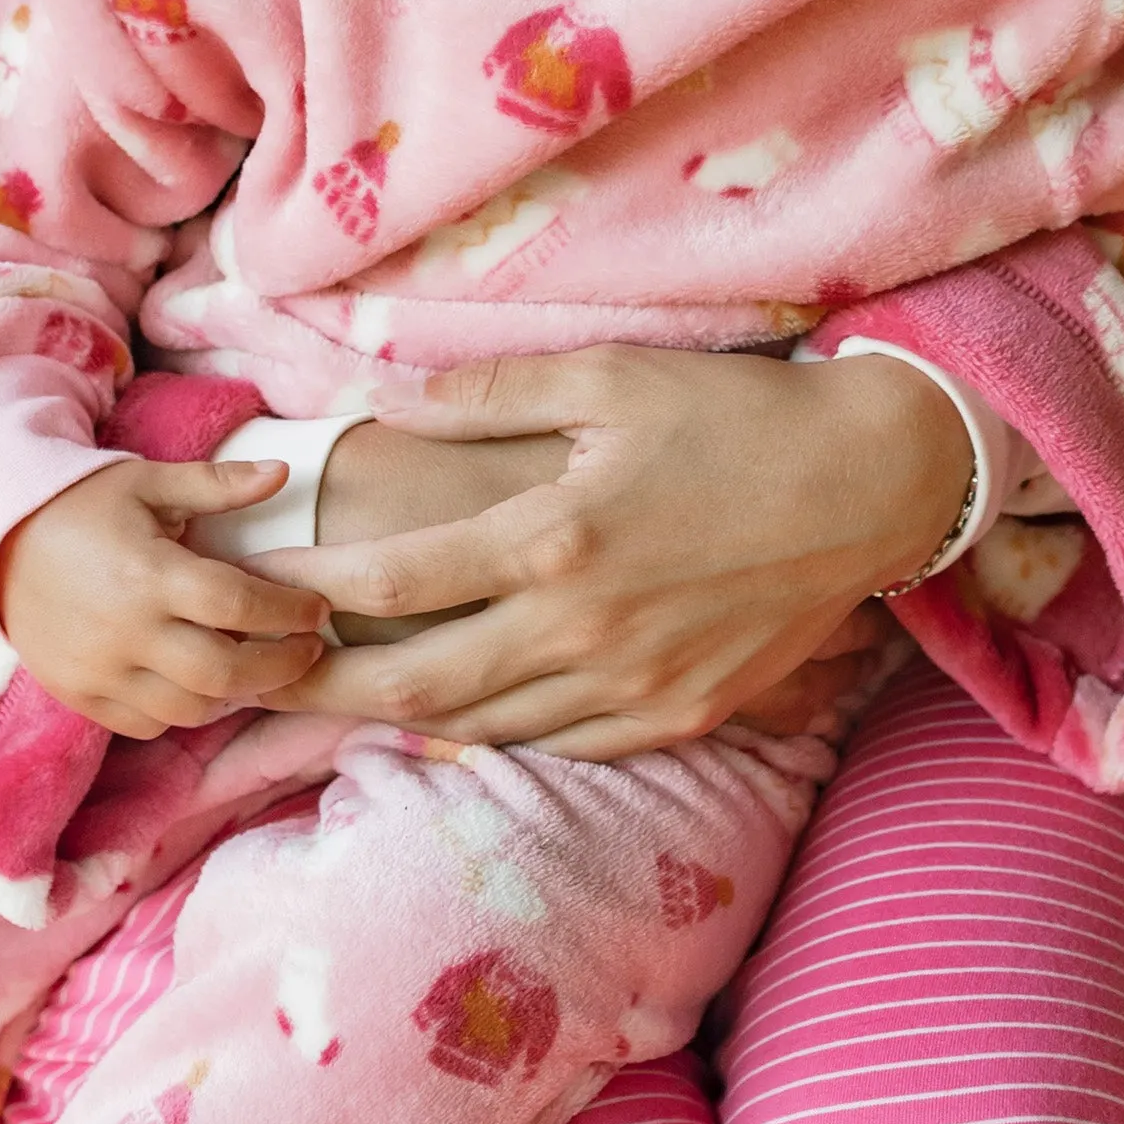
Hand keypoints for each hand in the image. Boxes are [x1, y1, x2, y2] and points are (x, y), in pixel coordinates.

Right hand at [0, 460, 331, 738]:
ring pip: (189, 710)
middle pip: (224, 673)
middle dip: (279, 667)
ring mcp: (99, 672)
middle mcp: (126, 632)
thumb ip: (218, 484)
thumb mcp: (148, 483)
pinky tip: (201, 684)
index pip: (239, 607)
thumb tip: (284, 472)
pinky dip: (181, 712)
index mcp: (149, 574)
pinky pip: (145, 725)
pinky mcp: (79, 696)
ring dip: (233, 694)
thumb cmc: (82, 503)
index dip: (290, 612)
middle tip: (307, 650)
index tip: (317, 609)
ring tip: (257, 666)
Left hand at [246, 346, 970, 760]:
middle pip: (417, 685)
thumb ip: (489, 396)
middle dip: (321, 689)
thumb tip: (388, 402)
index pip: (397, 582)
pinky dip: (494, 734)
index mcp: (554, 538)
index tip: (258, 584)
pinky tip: (460, 716)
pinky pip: (559, 745)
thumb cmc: (732, 416)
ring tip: (336, 699)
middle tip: (256, 678)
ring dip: (400, 719)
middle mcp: (582, 630)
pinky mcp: (678, 717)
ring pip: (483, 728)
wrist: (867, 488)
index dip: (310, 590)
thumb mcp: (607, 378)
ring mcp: (633, 688)